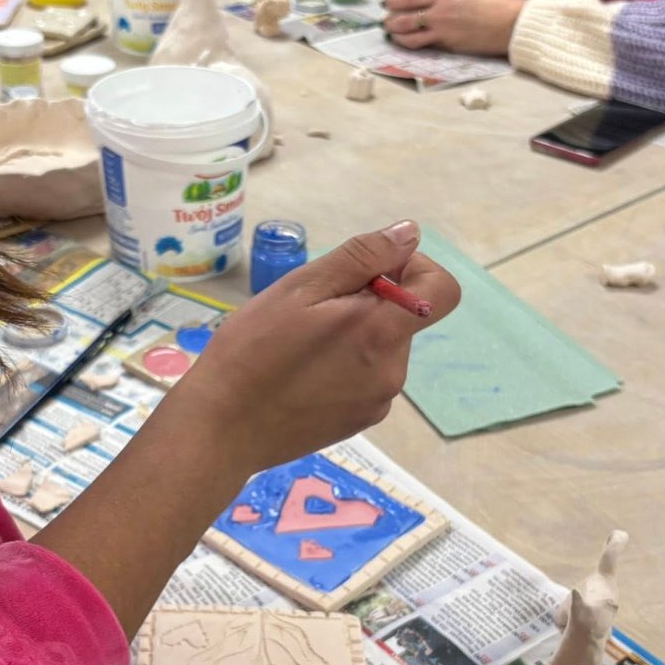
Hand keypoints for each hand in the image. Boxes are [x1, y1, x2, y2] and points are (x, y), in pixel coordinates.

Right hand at [169, 221, 459, 472]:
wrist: (221, 430)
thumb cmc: (251, 351)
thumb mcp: (301, 288)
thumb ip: (362, 257)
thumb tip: (410, 234)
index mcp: (382, 333)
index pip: (443, 290)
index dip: (413, 268)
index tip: (368, 273)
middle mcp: (393, 371)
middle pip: (405, 317)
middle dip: (369, 302)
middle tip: (310, 312)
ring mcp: (378, 401)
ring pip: (382, 346)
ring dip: (354, 335)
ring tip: (300, 345)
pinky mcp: (360, 421)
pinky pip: (367, 377)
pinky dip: (345, 366)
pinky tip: (301, 374)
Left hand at [385, 0, 523, 56]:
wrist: (509, 24)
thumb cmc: (496, 4)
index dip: (396, 1)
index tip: (387, 3)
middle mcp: (439, 11)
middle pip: (406, 17)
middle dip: (391, 21)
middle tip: (385, 23)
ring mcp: (442, 30)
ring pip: (410, 35)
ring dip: (397, 36)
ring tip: (391, 35)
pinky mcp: (448, 45)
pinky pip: (424, 46)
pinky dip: (412, 45)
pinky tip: (407, 45)